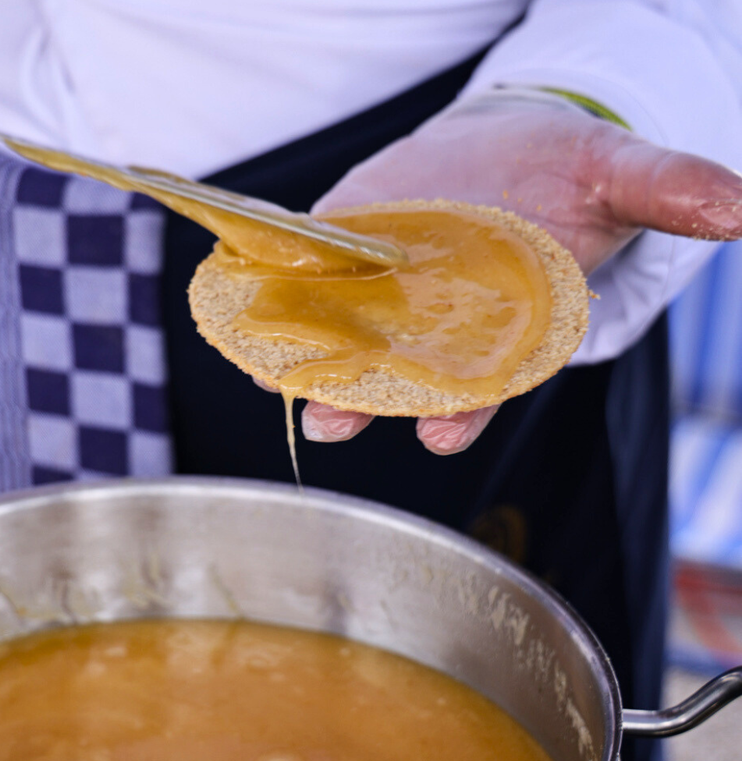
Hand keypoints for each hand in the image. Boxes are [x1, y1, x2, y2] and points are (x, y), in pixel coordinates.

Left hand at [300, 91, 741, 453]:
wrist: (510, 141)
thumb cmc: (566, 175)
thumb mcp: (620, 177)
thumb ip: (668, 192)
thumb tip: (739, 209)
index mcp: (500, 325)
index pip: (480, 380)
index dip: (463, 408)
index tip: (442, 433)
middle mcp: (435, 321)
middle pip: (397, 373)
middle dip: (365, 400)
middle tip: (331, 421)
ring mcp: (384, 286)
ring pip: (344, 334)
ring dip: (311, 358)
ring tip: (278, 377)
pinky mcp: (343, 242)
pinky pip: (307, 269)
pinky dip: (280, 284)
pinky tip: (252, 295)